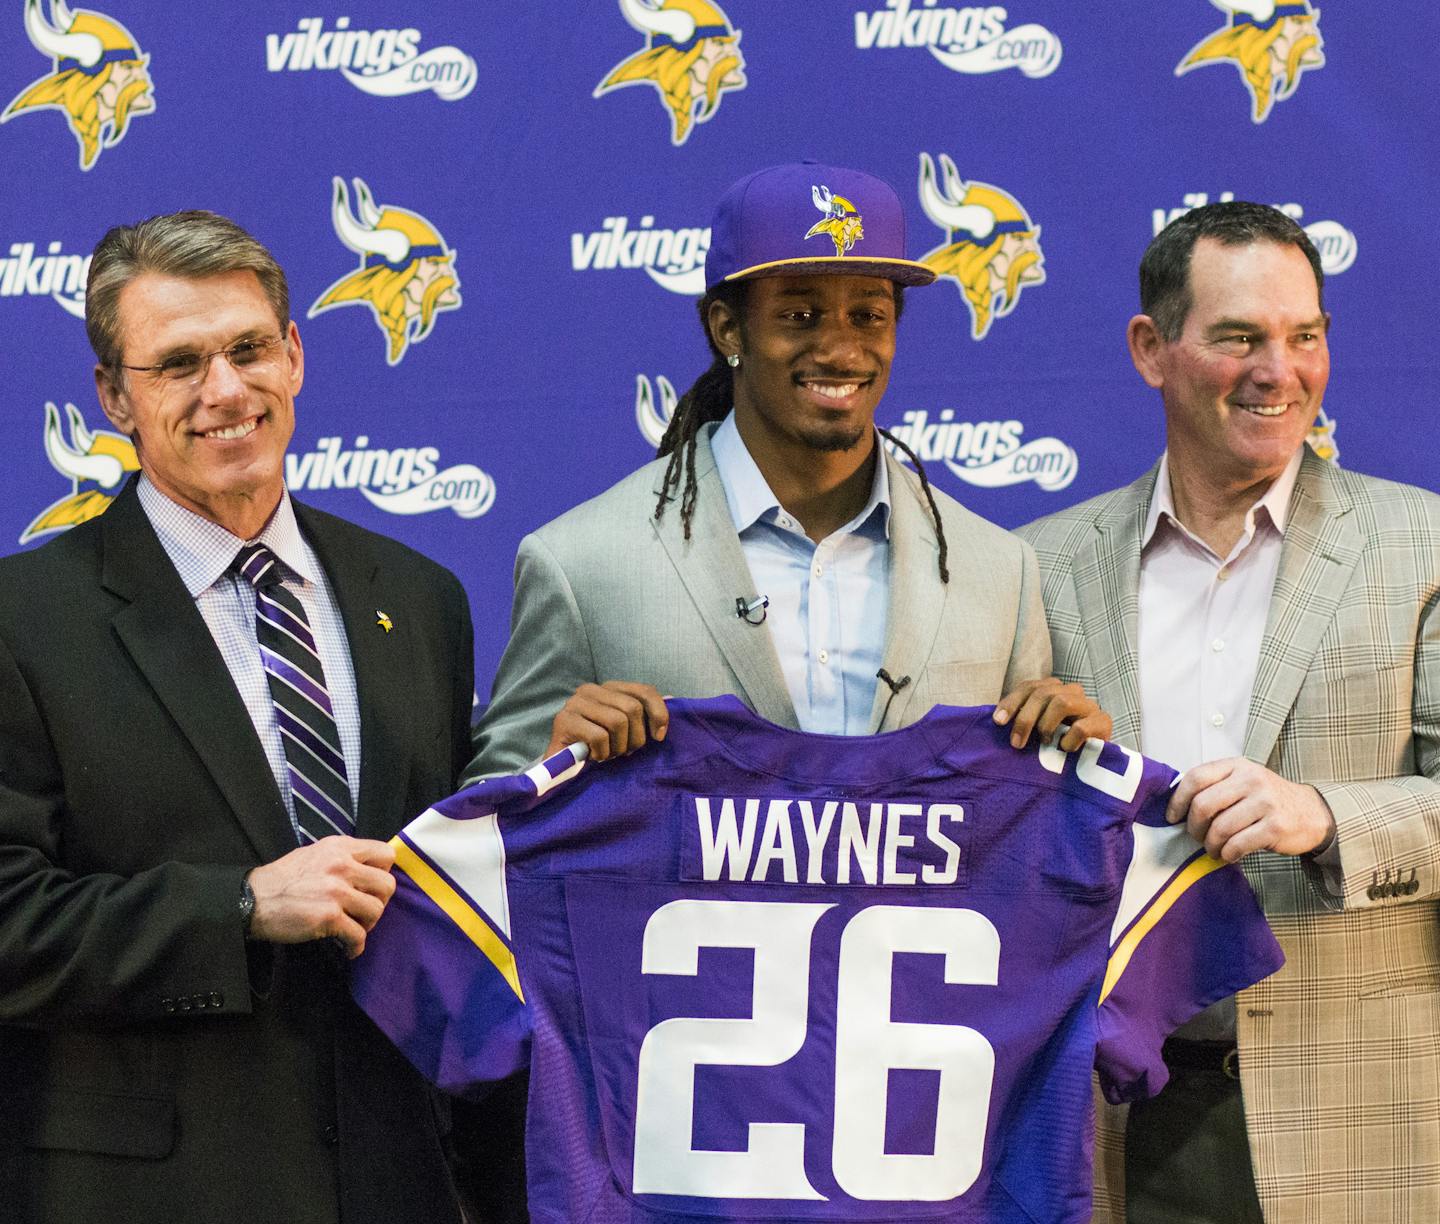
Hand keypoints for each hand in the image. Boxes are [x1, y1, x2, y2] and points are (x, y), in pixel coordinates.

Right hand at [247, 837, 396, 958]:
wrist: (253, 900)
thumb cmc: (284, 879)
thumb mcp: (316, 854)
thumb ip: (343, 858)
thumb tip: (369, 871)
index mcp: (341, 847)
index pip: (386, 855)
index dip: (384, 872)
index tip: (372, 886)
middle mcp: (342, 865)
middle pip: (387, 885)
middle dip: (380, 901)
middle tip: (364, 911)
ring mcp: (336, 891)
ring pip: (376, 911)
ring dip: (368, 924)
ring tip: (354, 928)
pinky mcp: (329, 916)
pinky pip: (358, 935)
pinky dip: (356, 946)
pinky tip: (348, 948)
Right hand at [545, 681, 668, 761]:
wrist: (559, 768)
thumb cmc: (597, 748)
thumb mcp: (625, 730)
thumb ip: (644, 714)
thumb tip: (673, 699)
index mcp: (608, 688)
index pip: (644, 691)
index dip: (659, 713)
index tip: (659, 737)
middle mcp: (590, 689)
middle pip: (632, 708)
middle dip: (635, 738)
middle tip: (625, 753)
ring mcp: (575, 703)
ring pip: (617, 722)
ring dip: (618, 747)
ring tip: (608, 755)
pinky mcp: (564, 720)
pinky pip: (599, 736)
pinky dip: (602, 753)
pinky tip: (594, 757)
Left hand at [992, 677, 1111, 750]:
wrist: (1095, 757)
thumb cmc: (1059, 742)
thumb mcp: (1037, 728)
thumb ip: (1022, 719)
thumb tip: (997, 721)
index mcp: (1054, 689)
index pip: (1029, 686)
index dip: (1011, 702)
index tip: (998, 721)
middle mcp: (1072, 692)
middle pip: (1042, 693)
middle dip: (1025, 718)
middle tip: (1016, 743)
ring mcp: (1089, 705)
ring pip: (1061, 702)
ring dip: (1046, 725)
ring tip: (1044, 742)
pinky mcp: (1103, 722)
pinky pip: (1081, 727)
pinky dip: (1068, 740)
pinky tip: (1064, 748)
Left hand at [1166, 757, 1335, 862]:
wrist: (1312, 812)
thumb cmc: (1268, 799)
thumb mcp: (1242, 781)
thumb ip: (1215, 786)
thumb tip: (1178, 808)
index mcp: (1236, 766)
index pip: (1195, 777)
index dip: (1178, 800)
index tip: (1172, 816)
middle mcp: (1251, 779)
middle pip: (1203, 805)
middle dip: (1193, 827)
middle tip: (1196, 837)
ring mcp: (1265, 802)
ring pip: (1219, 828)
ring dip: (1210, 845)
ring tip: (1213, 849)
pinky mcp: (1275, 826)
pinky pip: (1238, 844)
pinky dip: (1227, 854)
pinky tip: (1229, 854)